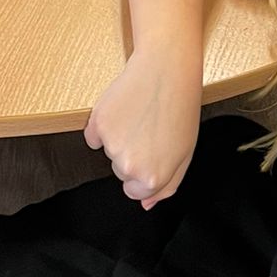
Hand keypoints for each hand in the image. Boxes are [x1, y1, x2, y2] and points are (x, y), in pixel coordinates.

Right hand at [84, 49, 202, 205]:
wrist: (166, 70)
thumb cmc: (180, 109)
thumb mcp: (184, 155)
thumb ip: (166, 186)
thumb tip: (145, 205)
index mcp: (152, 179)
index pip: (135, 191)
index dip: (145, 169)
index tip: (153, 150)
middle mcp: (129, 167)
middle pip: (120, 171)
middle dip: (132, 154)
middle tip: (149, 129)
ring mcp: (111, 145)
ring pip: (108, 151)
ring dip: (119, 137)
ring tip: (140, 114)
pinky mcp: (97, 123)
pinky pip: (93, 135)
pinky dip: (102, 125)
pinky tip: (122, 109)